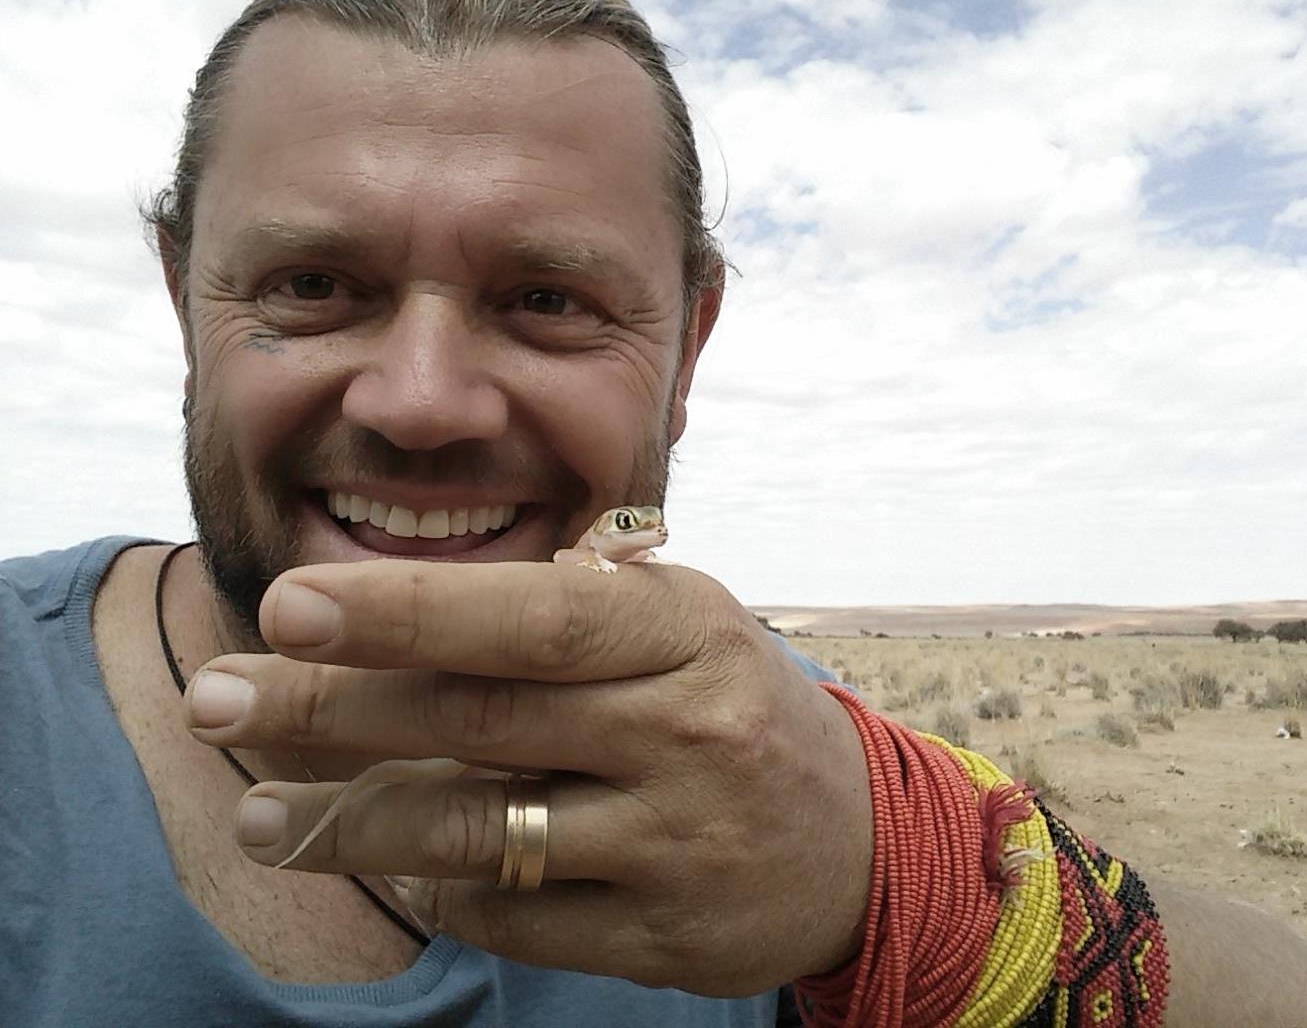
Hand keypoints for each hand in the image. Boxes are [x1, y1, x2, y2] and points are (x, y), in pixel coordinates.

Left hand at [184, 557, 873, 996]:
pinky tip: (390, 867)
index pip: (534, 618)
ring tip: (262, 817)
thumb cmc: (735, 706)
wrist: (859, 843)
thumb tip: (418, 600)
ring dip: (352, 823)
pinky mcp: (661, 938)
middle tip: (217, 700)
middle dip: (331, 710)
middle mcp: (686, 733)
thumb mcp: (687, 626)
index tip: (288, 606)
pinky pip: (515, 919)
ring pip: (480, 835)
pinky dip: (437, 890)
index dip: (406, 612)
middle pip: (482, 720)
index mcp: (688, 634)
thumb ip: (576, 603)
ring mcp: (676, 843)